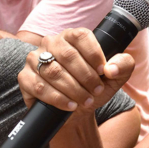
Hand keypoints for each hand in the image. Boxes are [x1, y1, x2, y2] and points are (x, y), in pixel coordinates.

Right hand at [18, 28, 135, 119]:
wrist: (76, 111)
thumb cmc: (94, 88)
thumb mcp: (115, 77)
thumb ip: (123, 65)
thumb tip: (111, 67)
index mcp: (72, 36)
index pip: (81, 36)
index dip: (94, 54)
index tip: (104, 71)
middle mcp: (51, 43)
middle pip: (68, 55)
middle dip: (86, 76)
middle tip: (97, 90)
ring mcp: (35, 59)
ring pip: (54, 72)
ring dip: (74, 89)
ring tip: (86, 100)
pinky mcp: (25, 77)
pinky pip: (40, 86)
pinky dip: (58, 98)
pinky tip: (71, 105)